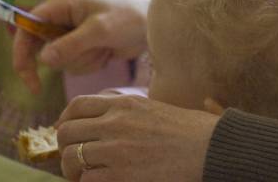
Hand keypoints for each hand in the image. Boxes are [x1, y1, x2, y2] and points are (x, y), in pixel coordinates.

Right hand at [13, 0, 150, 92]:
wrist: (152, 25)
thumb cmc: (128, 18)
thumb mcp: (100, 30)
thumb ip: (70, 44)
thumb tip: (43, 60)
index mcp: (60, 5)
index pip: (27, 27)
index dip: (21, 52)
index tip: (28, 76)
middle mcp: (61, 19)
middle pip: (39, 49)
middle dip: (61, 60)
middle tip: (70, 64)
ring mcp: (70, 34)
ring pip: (59, 61)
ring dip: (81, 61)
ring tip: (103, 47)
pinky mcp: (81, 47)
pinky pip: (74, 65)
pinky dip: (90, 64)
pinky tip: (106, 53)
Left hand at [56, 94, 217, 181]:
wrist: (212, 149)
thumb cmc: (192, 130)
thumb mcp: (156, 108)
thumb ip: (129, 111)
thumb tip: (109, 119)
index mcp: (125, 103)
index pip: (77, 105)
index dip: (66, 120)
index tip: (68, 132)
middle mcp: (115, 122)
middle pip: (66, 132)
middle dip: (66, 148)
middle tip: (77, 161)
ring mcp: (115, 149)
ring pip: (70, 159)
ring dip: (75, 171)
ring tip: (87, 177)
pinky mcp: (120, 175)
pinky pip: (85, 181)